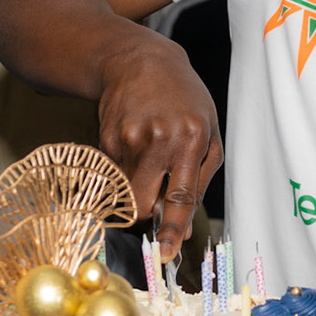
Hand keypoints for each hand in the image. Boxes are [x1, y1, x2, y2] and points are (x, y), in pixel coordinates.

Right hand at [96, 34, 221, 260]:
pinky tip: (135, 143)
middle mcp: (158, 140)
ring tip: (149, 160)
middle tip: (157, 192)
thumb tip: (182, 229)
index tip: (165, 252)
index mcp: (190, 138)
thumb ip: (200, 180)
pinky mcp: (105, 139)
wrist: (139, 62)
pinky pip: (114, 176)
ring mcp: (128, 139)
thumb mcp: (209, 132)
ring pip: (126, 194)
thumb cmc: (184, 101)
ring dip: (138, 192)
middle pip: (144, 204)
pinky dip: (125, 171)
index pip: (180, 195)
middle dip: (149, 212)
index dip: (172, 228)